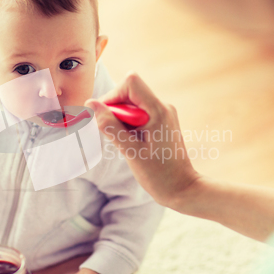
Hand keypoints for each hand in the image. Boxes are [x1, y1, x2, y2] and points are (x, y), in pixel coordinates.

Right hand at [85, 72, 199, 208]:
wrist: (183, 190)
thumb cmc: (159, 175)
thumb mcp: (130, 151)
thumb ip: (110, 126)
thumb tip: (91, 104)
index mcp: (158, 110)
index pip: (131, 83)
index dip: (113, 96)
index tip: (105, 117)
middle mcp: (163, 107)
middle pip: (129, 93)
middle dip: (115, 110)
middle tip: (115, 135)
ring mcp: (163, 114)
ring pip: (131, 104)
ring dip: (121, 120)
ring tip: (126, 143)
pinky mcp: (161, 122)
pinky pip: (138, 114)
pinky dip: (128, 126)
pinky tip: (133, 144)